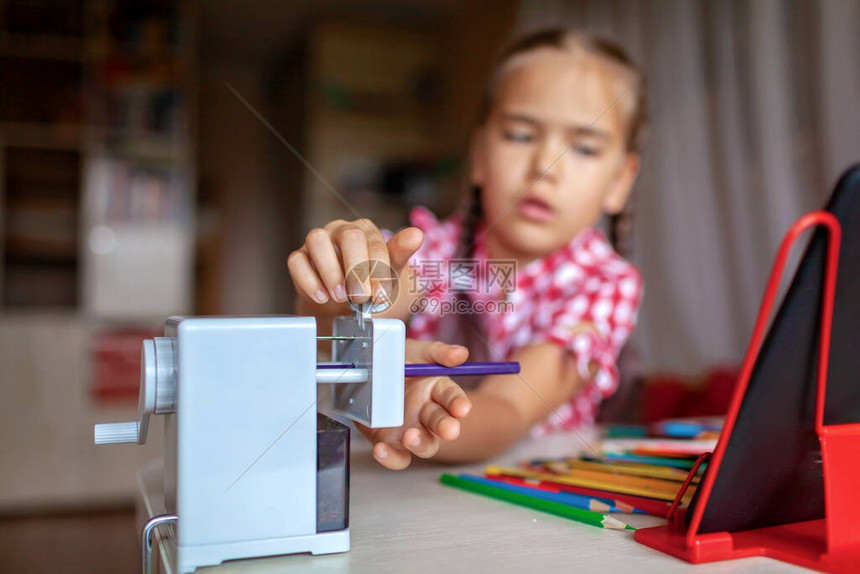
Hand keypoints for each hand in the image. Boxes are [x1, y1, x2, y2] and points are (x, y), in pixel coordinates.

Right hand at [287, 218, 422, 305]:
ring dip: (330, 271)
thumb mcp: (389, 273)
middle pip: (348, 236)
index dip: (379, 270)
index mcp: (366, 230)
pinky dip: (308, 280)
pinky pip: (297, 261)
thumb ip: (401, 253)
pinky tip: (322, 297)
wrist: (343, 307)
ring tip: (340, 297)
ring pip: (317, 241)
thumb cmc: (369, 284)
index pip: (374, 243)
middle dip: (356, 269)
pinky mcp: (299, 257)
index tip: (381, 296)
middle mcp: (340, 230)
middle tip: (361, 298)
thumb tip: (417, 234)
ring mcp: (318, 241)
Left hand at [357, 340, 471, 469]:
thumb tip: (461, 353)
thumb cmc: (395, 362)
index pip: (453, 397)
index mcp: (436, 390)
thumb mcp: (414, 352)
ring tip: (410, 437)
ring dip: (421, 444)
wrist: (363, 375)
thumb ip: (437, 352)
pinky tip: (381, 449)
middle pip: (442, 423)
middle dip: (447, 427)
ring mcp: (410, 430)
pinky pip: (396, 456)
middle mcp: (427, 413)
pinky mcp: (389, 443)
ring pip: (424, 444)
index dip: (459, 403)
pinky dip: (391, 457)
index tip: (462, 408)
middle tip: (449, 430)